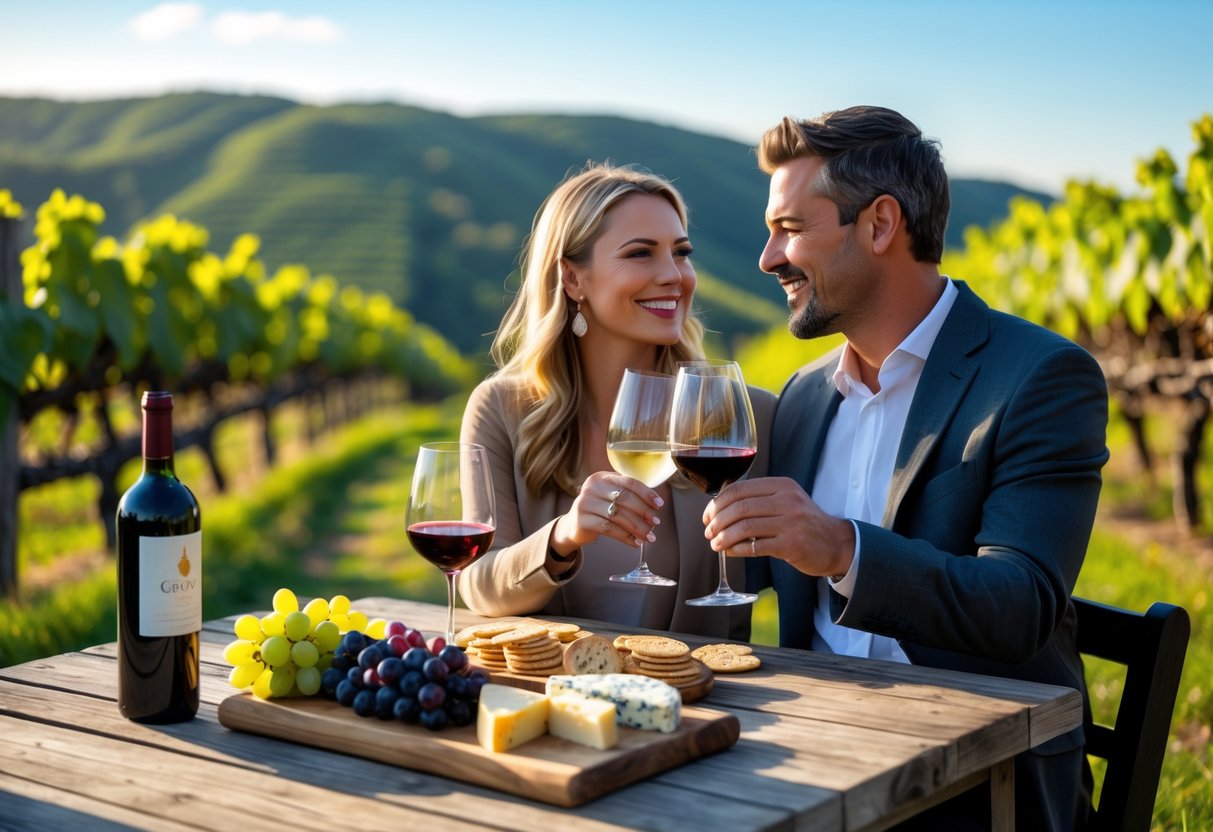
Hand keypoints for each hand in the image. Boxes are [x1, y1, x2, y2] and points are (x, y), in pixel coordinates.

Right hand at [550, 471, 661, 556]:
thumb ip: (629, 496)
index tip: (659, 504)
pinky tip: (635, 542)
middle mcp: (592, 487)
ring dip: (637, 527)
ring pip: (618, 516)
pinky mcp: (582, 520)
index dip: (646, 493)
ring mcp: (585, 503)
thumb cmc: (599, 510)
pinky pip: (609, 529)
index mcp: (602, 477)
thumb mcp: (610, 496)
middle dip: (643, 511)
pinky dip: (626, 537)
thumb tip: (656, 505)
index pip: (629, 482)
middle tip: (656, 522)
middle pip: (624, 498)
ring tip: (649, 536)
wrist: (573, 525)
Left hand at [702, 477, 854, 576]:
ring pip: (744, 527)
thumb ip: (759, 500)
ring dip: (724, 537)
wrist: (836, 543)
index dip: (718, 503)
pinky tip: (730, 551)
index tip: (708, 515)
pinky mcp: (791, 544)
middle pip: (739, 508)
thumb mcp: (787, 501)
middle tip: (708, 532)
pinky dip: (736, 549)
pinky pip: (755, 546)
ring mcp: (790, 522)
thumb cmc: (805, 523)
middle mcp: (787, 500)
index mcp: (782, 485)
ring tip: (715, 544)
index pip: (740, 489)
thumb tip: (720, 509)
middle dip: (717, 521)